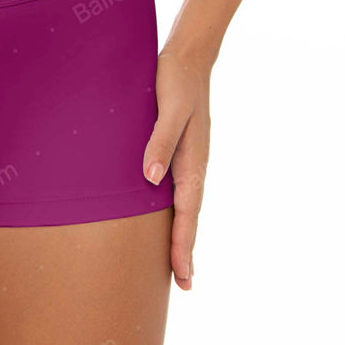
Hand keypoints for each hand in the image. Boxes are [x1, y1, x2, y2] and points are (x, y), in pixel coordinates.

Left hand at [143, 47, 210, 290]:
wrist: (189, 59)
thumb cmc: (175, 82)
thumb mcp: (168, 109)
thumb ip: (160, 141)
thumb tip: (151, 178)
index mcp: (193, 161)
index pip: (187, 213)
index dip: (183, 245)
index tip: (183, 276)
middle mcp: (194, 165)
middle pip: (190, 217)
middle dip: (186, 250)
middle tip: (185, 285)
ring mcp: (189, 160)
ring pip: (187, 206)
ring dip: (183, 234)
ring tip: (179, 264)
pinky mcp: (182, 151)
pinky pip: (181, 190)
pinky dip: (178, 213)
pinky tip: (170, 218)